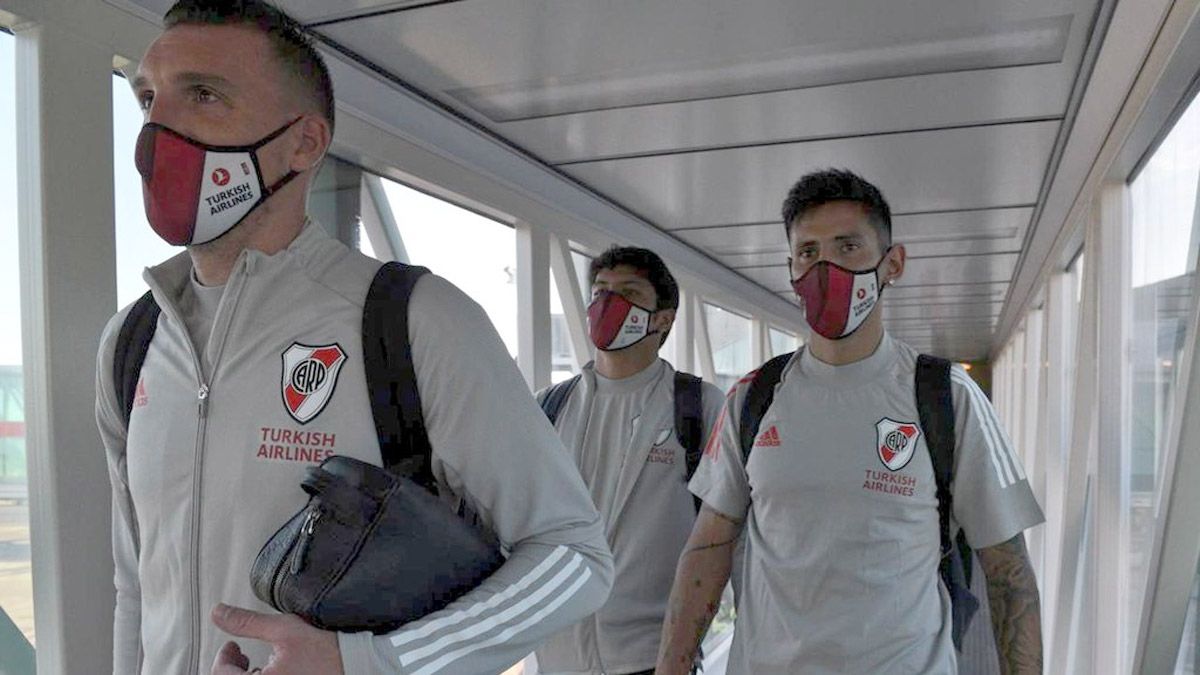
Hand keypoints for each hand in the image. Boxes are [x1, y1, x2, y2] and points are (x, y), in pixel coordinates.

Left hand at [210, 603, 343, 674]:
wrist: (354, 663)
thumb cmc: (323, 649)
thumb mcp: (283, 629)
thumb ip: (247, 622)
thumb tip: (218, 613)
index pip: (221, 674)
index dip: (223, 656)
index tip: (232, 644)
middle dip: (229, 668)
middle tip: (238, 653)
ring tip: (254, 664)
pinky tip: (271, 672)